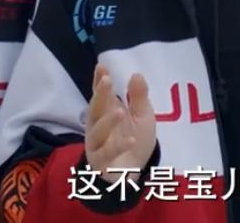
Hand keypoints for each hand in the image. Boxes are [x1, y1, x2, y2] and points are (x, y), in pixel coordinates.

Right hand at [84, 64, 156, 183]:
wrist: (134, 172)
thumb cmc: (135, 139)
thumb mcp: (143, 116)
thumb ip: (139, 97)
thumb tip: (137, 74)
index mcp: (107, 111)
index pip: (100, 94)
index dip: (99, 81)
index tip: (101, 67)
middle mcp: (98, 125)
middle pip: (96, 108)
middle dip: (100, 95)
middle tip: (106, 80)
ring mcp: (97, 144)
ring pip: (98, 131)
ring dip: (108, 121)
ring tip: (120, 110)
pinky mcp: (100, 162)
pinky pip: (107, 154)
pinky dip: (117, 148)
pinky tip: (130, 140)